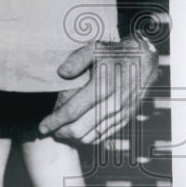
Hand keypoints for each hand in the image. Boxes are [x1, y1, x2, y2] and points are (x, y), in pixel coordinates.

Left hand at [38, 37, 158, 142]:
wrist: (144, 59)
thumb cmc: (114, 52)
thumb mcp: (94, 48)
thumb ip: (76, 59)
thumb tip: (61, 73)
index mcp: (102, 86)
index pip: (72, 111)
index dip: (55, 121)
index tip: (41, 127)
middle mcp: (113, 103)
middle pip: (81, 128)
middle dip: (61, 131)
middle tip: (49, 131)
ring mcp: (121, 113)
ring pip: (93, 135)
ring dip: (74, 137)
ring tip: (60, 133)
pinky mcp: (127, 117)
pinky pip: (106, 134)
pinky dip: (90, 138)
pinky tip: (79, 135)